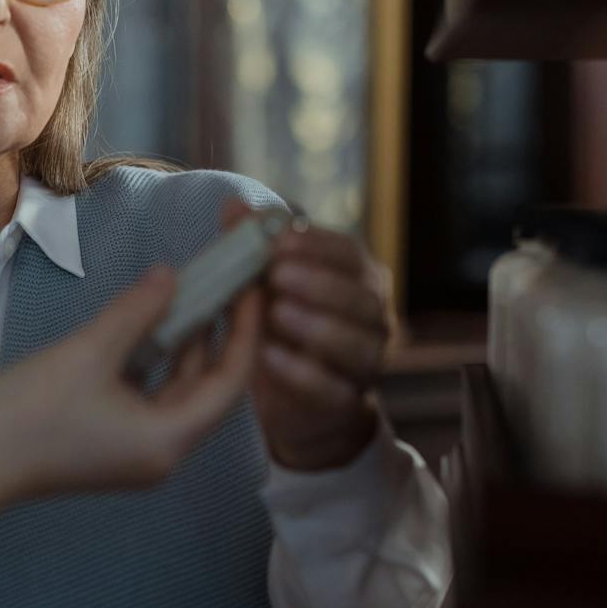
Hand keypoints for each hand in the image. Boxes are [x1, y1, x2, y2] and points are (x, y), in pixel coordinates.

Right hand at [0, 266, 261, 504]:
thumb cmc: (30, 415)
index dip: (244, 328)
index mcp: (169, 440)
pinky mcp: (116, 444)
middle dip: (220, 332)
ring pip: (180, 389)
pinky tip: (154, 323)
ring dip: (188, 344)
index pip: (229, 380)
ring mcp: (139, 451)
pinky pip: (153, 396)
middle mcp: (165, 452)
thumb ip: (137, 311)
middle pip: (209, 386)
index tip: (249, 284)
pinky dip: (159, 361)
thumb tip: (172, 275)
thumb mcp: (88, 353)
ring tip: (196, 290)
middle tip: (228, 280)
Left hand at [223, 200, 392, 470]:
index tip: (279, 238)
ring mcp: (365, 362)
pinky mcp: (346, 401)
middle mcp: (373, 318)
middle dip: (319, 283)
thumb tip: (233, 205)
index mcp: (359, 279)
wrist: (296, 398)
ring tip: (277, 313)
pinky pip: (331, 388)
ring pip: (354, 344)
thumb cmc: (283, 325)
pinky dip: (301, 373)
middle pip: (359, 298)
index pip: (349, 254)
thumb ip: (252, 245)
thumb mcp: (265, 284)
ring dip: (315, 326)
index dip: (317, 245)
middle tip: (277, 274)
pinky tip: (269, 357)